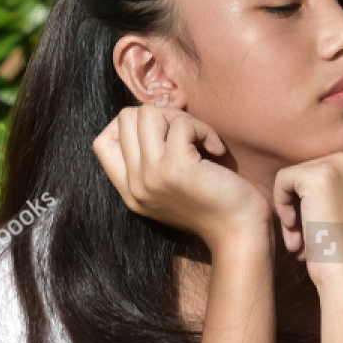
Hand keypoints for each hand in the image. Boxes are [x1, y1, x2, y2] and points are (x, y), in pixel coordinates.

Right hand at [93, 105, 271, 248]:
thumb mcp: (172, 184)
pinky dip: (203, 129)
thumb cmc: (215, 204)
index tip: (163, 134)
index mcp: (130, 191)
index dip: (131, 126)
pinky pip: (181, 124)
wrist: (239, 233)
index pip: (103, 143)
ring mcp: (152, 176)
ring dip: (181, 119)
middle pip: (126, 118)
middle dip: (161, 115)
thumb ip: (154, 157)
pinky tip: (217, 150)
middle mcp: (135, 185)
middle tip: (188, 134)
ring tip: (201, 140)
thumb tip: (153, 109)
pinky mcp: (176, 168)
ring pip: (148, 114)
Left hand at [273, 149, 342, 292]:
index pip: (339, 168)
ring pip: (300, 176)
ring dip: (295, 208)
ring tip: (301, 241)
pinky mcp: (316, 175)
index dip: (327, 198)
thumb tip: (321, 173)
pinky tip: (294, 229)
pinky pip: (283, 180)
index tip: (330, 226)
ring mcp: (342, 163)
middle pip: (319, 169)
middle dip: (309, 204)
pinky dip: (281, 204)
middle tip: (308, 239)